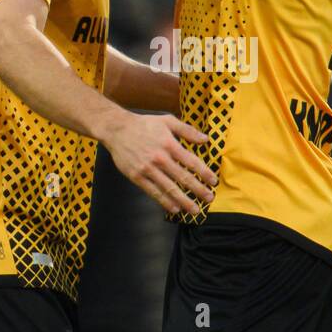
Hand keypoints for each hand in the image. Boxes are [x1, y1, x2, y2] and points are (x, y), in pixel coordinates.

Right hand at [100, 112, 217, 215]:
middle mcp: (160, 158)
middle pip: (183, 178)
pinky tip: (174, 208)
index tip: (213, 181)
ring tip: (195, 210)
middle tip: (209, 198)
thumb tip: (206, 139)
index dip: (204, 173)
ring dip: (184, 200)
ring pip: (169, 188)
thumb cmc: (144, 124)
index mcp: (169, 144)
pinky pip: (153, 192)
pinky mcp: (137, 177)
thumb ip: (187, 130)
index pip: (192, 162)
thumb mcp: (167, 121)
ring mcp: (148, 169)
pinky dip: (165, 202)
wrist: (117, 129)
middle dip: (198, 190)